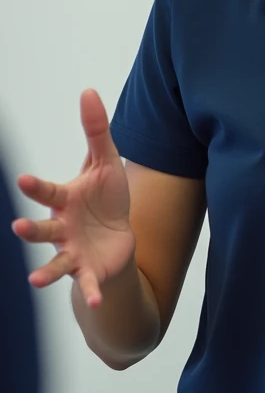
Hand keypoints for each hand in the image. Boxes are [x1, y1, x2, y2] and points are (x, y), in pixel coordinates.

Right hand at [11, 89, 134, 307]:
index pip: (48, 191)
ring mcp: (72, 252)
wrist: (118, 236)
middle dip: (31, 229)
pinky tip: (92, 302)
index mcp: (65, 199)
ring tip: (35, 280)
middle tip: (18, 227)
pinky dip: (88, 293)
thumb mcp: (105, 161)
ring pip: (55, 262)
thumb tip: (88, 90)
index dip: (35, 187)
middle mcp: (62, 228)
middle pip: (43, 229)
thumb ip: (95, 130)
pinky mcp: (88, 271)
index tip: (23, 179)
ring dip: (46, 271)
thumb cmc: (105, 197)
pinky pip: (86, 284)